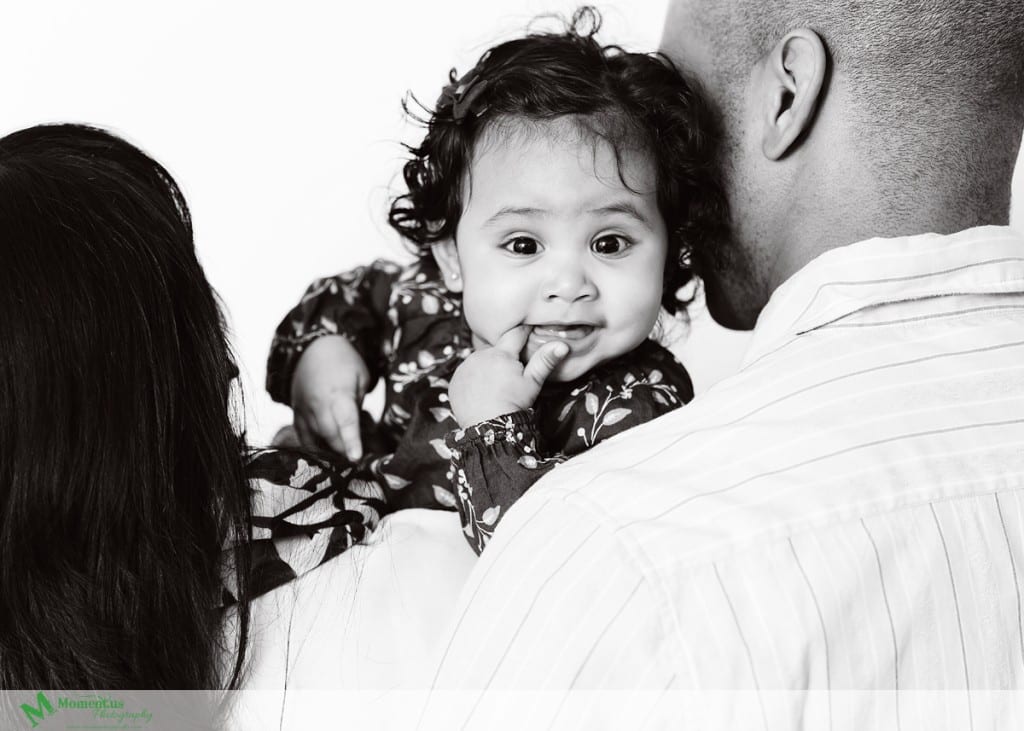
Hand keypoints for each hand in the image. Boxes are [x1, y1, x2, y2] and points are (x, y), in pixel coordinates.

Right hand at [290, 335, 369, 460]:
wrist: (314, 347)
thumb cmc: (344, 361)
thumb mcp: (361, 377)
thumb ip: (358, 405)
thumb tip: (356, 430)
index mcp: (338, 393)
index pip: (345, 421)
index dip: (351, 441)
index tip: (356, 458)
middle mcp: (317, 404)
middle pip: (330, 435)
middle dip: (344, 450)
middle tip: (357, 457)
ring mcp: (303, 410)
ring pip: (315, 439)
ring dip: (330, 450)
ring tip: (344, 454)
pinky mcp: (296, 413)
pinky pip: (302, 437)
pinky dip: (313, 448)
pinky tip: (325, 453)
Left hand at [448, 325, 569, 426]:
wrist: (488, 426)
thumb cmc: (514, 403)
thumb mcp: (532, 382)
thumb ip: (545, 360)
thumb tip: (563, 344)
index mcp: (501, 353)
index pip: (516, 334)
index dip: (524, 334)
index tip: (529, 336)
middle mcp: (480, 355)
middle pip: (495, 348)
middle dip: (503, 355)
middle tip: (510, 373)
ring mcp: (465, 367)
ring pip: (480, 359)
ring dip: (487, 365)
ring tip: (495, 383)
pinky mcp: (455, 379)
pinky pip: (467, 372)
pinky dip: (473, 377)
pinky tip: (482, 390)